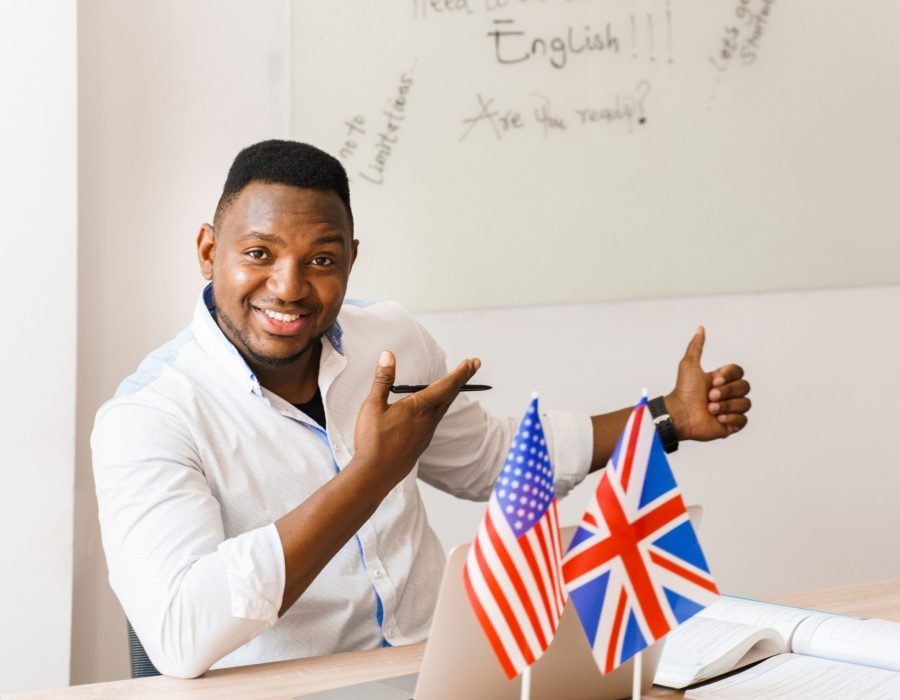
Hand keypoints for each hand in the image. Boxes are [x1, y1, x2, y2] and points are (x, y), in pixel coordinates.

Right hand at [352, 350, 480, 484]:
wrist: (375, 475)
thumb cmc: (373, 441)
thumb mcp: (373, 405)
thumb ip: (383, 379)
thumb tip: (388, 356)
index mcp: (419, 407)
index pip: (447, 385)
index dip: (461, 372)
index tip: (473, 362)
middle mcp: (428, 420)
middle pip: (450, 395)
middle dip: (462, 378)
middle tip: (472, 365)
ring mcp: (426, 433)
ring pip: (443, 408)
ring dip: (450, 393)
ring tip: (454, 383)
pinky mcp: (421, 443)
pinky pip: (434, 420)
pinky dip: (439, 407)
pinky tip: (431, 409)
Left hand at [664, 326, 750, 441]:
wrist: (680, 414)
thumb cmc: (683, 391)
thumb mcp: (689, 365)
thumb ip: (696, 346)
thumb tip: (700, 328)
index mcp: (721, 380)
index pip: (739, 372)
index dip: (729, 375)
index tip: (714, 380)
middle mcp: (728, 394)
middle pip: (745, 387)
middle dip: (727, 392)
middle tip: (710, 396)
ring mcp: (730, 410)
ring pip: (746, 403)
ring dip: (727, 406)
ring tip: (710, 409)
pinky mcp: (731, 425)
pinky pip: (744, 420)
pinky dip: (731, 418)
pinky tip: (717, 419)